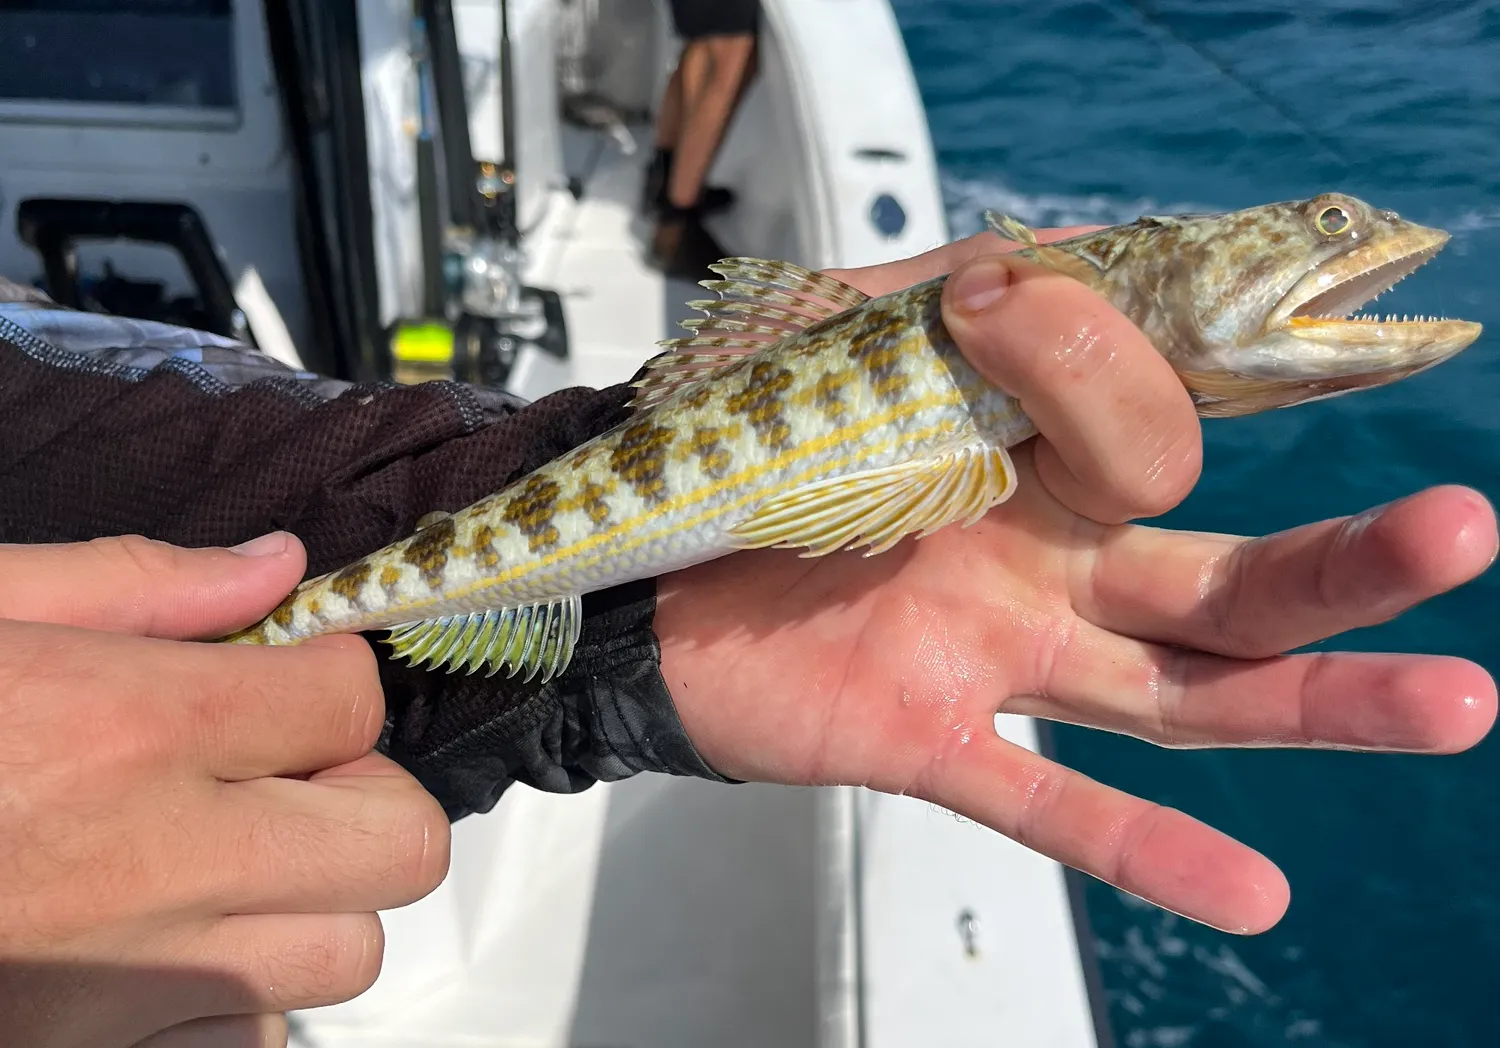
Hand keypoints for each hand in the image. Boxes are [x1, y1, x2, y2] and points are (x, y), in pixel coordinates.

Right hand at [0, 535, 449, 1047]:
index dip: (332, 679)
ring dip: (312, 901)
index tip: (289, 679)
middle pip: (395, 844)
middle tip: (287, 774)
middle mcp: (155, 862)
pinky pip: (247, 1042)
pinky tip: (162, 951)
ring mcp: (129, 984)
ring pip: (342, 955)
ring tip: (228, 861)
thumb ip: (133, 585)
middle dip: (365, 797)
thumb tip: (275, 566)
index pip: (350, 699)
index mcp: (126, 727)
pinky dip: (234, 1000)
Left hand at [655, 229, 1497, 933]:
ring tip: (1454, 702)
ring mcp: (1003, 654)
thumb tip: (1026, 274)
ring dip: (1314, 701)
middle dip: (1346, 559)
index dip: (1097, 364)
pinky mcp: (931, 734)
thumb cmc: (739, 445)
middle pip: (1225, 571)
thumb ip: (935, 301)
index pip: (1139, 422)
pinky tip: (1251, 894)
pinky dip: (1139, 846)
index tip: (999, 302)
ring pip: (1182, 692)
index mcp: (1036, 454)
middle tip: (1463, 528)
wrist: (636, 558)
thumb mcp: (830, 339)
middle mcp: (1049, 559)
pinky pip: (1046, 803)